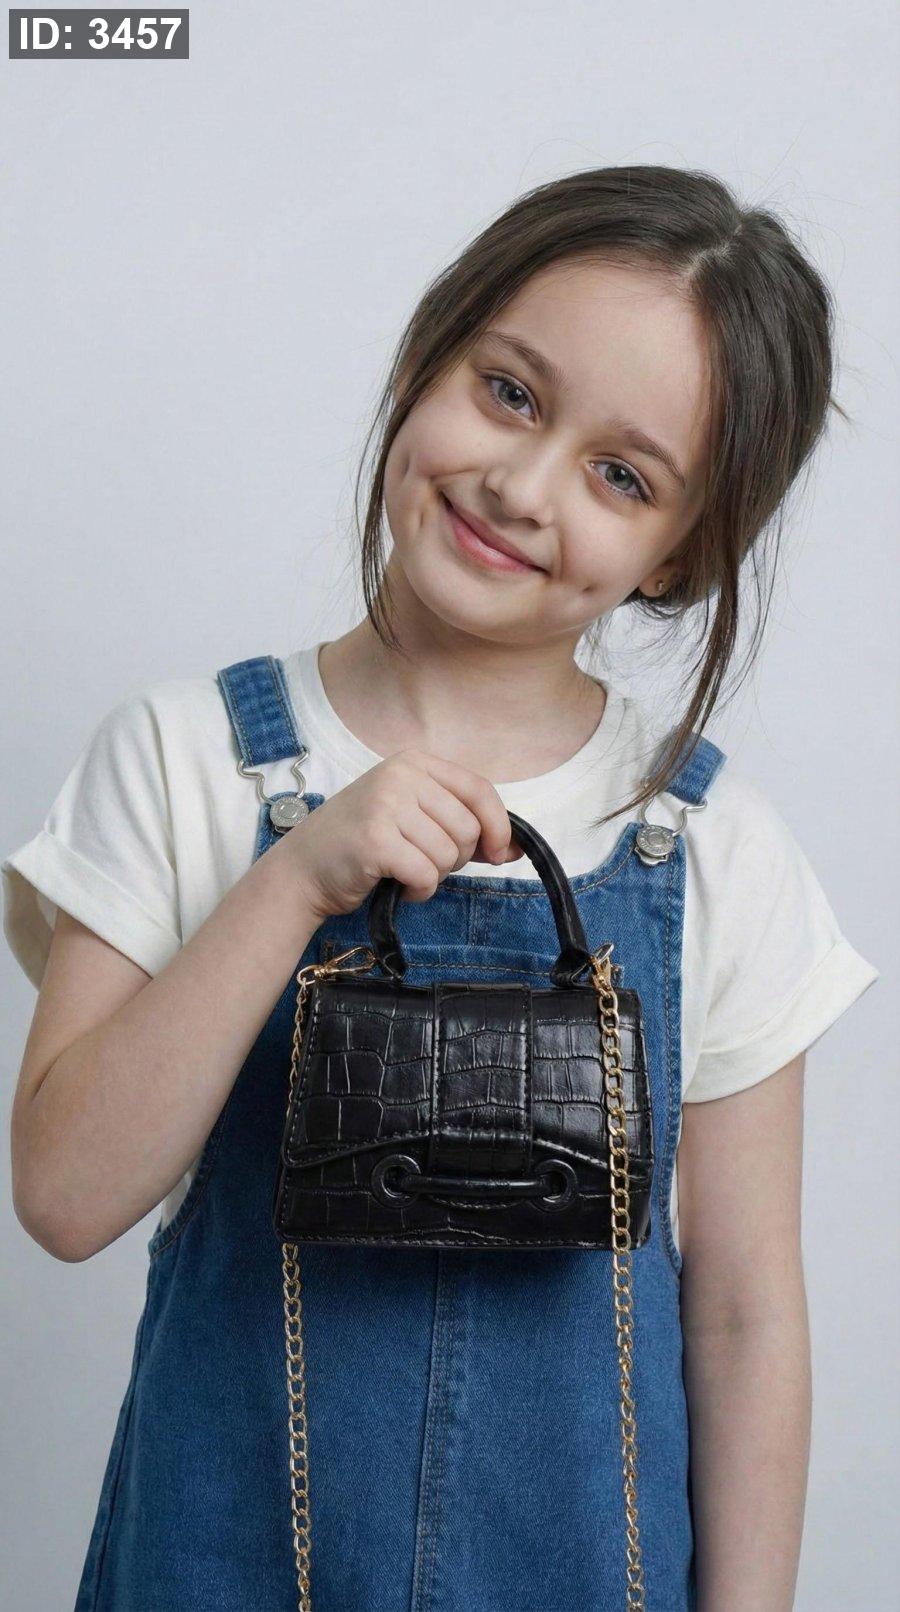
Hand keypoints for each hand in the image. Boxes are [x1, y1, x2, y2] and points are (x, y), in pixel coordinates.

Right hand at [281, 748, 521, 919]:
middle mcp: (400, 775)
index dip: (499, 826)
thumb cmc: (363, 845)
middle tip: (425, 863)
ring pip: (448, 854)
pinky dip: (419, 891)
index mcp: (414, 762)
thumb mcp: (413, 818)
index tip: (499, 853)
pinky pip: (426, 875)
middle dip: (456, 858)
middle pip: (467, 827)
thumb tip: (517, 849)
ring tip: (406, 872)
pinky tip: (399, 886)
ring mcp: (385, 804)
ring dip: (435, 876)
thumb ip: (462, 826)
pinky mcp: (375, 839)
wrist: (303, 869)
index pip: (479, 790)